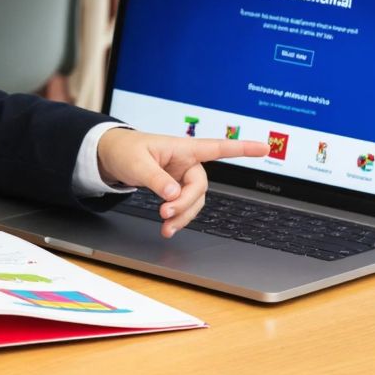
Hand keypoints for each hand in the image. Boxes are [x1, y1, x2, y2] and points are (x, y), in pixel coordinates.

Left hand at [96, 129, 268, 237]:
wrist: (110, 156)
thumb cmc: (124, 150)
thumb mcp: (137, 163)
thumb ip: (156, 179)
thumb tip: (173, 195)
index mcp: (182, 148)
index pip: (217, 147)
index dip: (242, 148)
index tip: (264, 147)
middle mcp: (187, 162)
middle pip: (200, 186)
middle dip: (186, 203)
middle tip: (165, 213)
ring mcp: (182, 176)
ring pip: (195, 200)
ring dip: (183, 215)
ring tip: (165, 226)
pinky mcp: (175, 188)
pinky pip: (184, 206)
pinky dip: (178, 218)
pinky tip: (167, 227)